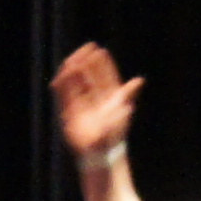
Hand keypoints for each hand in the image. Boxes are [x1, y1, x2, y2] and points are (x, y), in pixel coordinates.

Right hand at [50, 42, 142, 158]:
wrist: (101, 152)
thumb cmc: (114, 134)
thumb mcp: (121, 110)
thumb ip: (127, 94)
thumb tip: (139, 80)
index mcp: (110, 97)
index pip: (105, 76)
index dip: (102, 63)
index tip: (100, 50)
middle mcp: (96, 98)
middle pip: (90, 76)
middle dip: (87, 62)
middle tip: (86, 48)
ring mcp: (83, 104)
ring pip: (77, 83)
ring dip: (74, 71)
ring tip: (72, 59)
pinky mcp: (71, 112)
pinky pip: (65, 96)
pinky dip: (63, 85)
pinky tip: (61, 75)